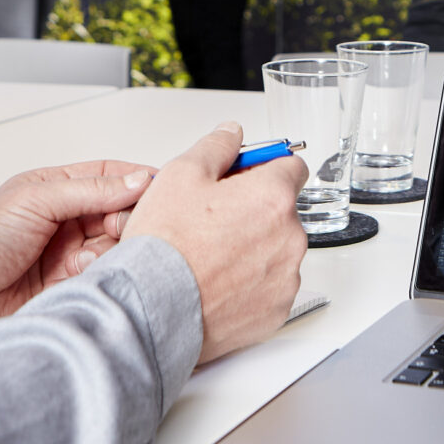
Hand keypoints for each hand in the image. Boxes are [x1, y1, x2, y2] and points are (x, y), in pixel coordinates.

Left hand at [0, 159, 158, 363]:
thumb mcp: (34, 200)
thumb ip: (90, 189)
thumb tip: (141, 181)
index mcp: (59, 189)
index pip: (113, 177)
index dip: (140, 181)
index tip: (162, 188)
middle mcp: (72, 221)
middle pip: (125, 212)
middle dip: (131, 217)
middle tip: (122, 228)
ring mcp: (76, 256)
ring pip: (122, 245)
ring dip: (120, 249)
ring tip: (97, 258)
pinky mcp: (77, 288)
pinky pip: (111, 277)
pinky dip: (111, 275)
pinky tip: (93, 276)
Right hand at [124, 121, 309, 364]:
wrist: (151, 307)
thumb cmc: (165, 245)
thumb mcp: (181, 174)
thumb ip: (216, 147)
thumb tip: (232, 133)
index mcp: (273, 197)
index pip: (292, 167)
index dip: (265, 168)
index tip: (248, 176)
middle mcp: (290, 236)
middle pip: (283, 211)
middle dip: (256, 211)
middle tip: (215, 221)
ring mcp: (286, 276)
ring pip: (278, 250)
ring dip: (256, 248)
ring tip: (213, 256)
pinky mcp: (277, 309)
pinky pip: (272, 286)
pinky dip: (252, 284)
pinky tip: (219, 283)